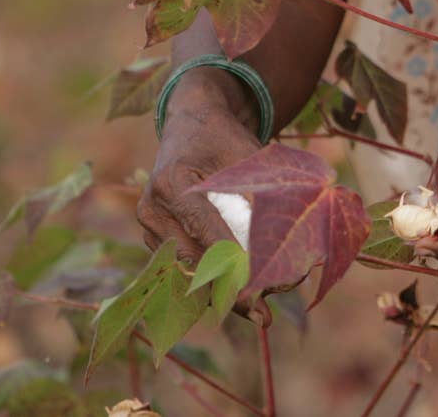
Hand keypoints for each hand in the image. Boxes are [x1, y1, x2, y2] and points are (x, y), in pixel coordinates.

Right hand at [136, 68, 269, 322]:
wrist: (192, 125)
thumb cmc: (224, 139)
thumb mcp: (246, 155)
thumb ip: (260, 192)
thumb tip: (287, 239)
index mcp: (172, 182)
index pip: (204, 230)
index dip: (231, 263)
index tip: (257, 291)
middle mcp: (152, 209)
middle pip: (193, 262)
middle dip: (229, 289)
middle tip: (264, 313)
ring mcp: (150, 227)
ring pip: (187, 273)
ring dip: (222, 295)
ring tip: (259, 313)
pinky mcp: (156, 240)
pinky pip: (185, 270)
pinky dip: (213, 285)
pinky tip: (243, 299)